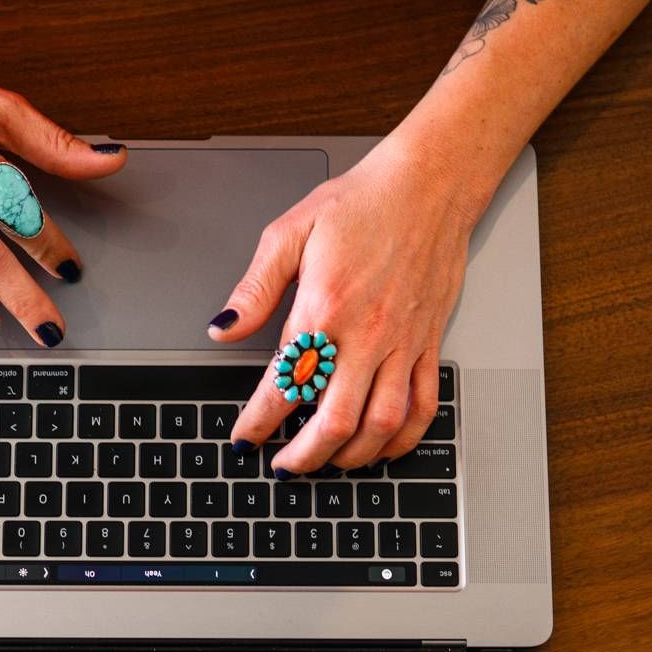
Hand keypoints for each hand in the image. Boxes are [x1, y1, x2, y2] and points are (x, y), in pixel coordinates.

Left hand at [212, 137, 476, 472]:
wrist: (429, 184)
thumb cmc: (363, 202)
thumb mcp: (290, 231)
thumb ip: (255, 288)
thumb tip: (223, 328)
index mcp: (324, 308)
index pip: (285, 384)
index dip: (259, 422)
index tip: (245, 438)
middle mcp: (366, 334)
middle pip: (335, 421)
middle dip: (304, 456)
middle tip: (284, 466)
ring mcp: (402, 343)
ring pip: (381, 424)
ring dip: (351, 456)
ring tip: (327, 462)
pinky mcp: (428, 342)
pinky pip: (423, 406)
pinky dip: (403, 439)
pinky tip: (381, 447)